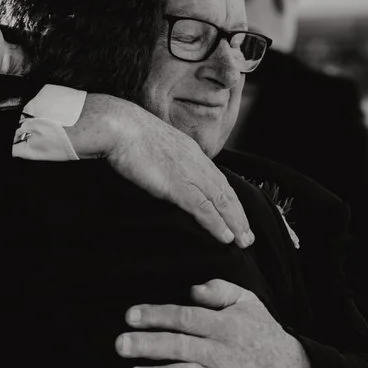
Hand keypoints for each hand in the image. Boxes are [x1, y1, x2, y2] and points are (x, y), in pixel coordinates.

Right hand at [67, 95, 252, 246]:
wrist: (120, 126)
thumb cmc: (127, 133)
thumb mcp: (154, 144)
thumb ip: (165, 158)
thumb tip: (163, 170)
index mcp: (191, 151)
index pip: (218, 179)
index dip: (229, 199)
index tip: (236, 215)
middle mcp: (196, 161)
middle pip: (225, 192)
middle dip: (239, 216)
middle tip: (247, 236)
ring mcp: (189, 173)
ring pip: (220, 202)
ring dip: (234, 223)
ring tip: (243, 241)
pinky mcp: (178, 185)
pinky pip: (204, 208)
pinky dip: (217, 224)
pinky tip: (226, 237)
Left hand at [115, 279, 312, 367]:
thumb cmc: (261, 333)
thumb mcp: (248, 302)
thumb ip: (220, 290)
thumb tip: (192, 289)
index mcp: (225, 325)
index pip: (186, 318)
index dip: (158, 316)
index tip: (131, 316)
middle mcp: (223, 352)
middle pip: (182, 346)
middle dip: (149, 345)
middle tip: (121, 344)